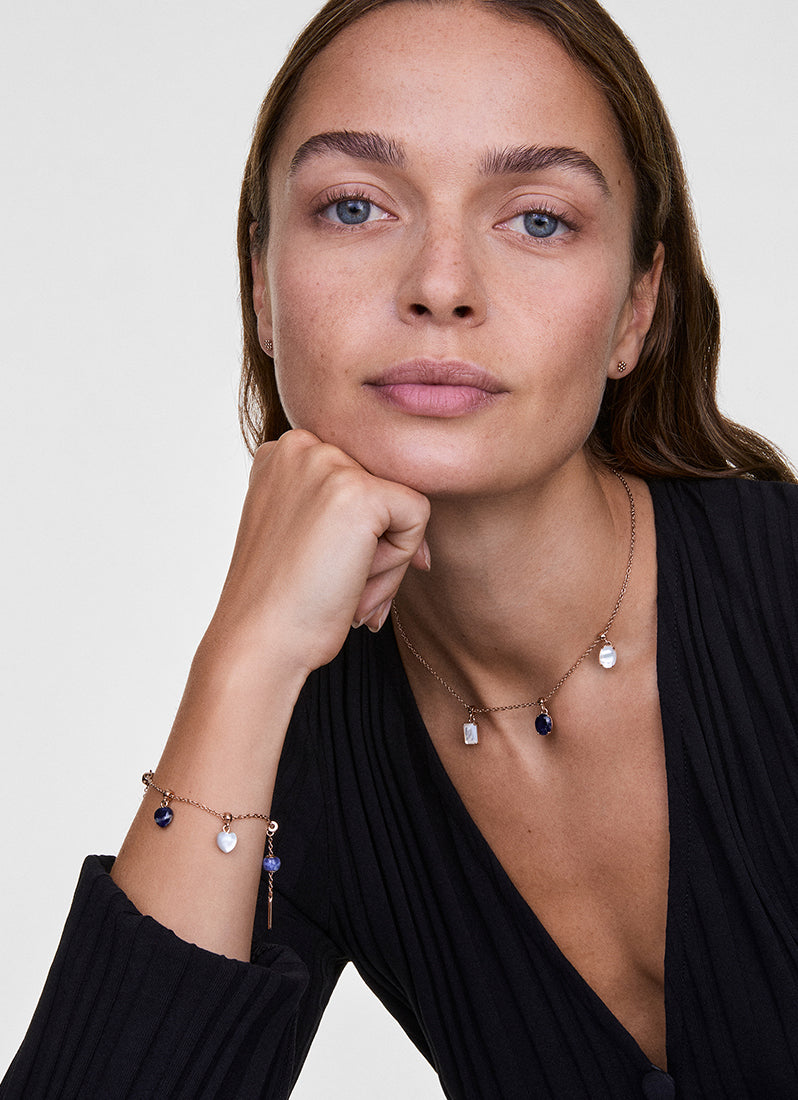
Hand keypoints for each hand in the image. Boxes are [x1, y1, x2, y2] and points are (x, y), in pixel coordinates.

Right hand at [204, 429, 430, 677]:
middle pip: (381, 488)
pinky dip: (398, 564)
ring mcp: (328, 465)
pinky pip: (416, 519)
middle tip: (335, 587)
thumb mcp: (301, 532)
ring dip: (384, 560)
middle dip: (373, 547)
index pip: (357, 478)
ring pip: (400, 504)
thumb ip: (338, 505)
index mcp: (281, 453)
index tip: (327, 571)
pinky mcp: (360, 493)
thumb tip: (414, 512)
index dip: (357, 533)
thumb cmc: (281, 600)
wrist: (258, 642)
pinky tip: (354, 586)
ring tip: (342, 590)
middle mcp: (301, 446)